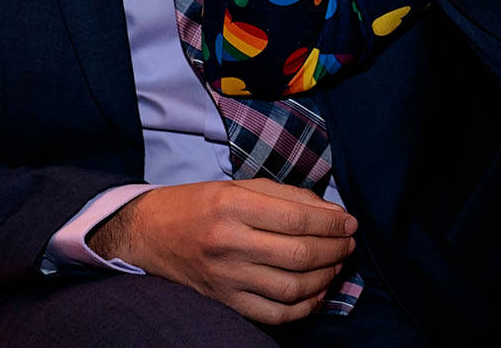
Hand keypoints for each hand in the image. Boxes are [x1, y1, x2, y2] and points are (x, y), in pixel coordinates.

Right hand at [86, 179, 357, 324]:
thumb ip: (289, 197)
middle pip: (299, 255)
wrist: (150, 233)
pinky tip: (316, 293)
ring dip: (325, 278)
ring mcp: (226, 278)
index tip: (350, 223)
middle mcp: (228, 243)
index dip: (332, 223)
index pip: (297, 219)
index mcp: (233, 206)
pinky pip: (274, 314)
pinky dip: (303, 307)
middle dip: (334, 250)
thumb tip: (334, 213)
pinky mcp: (224, 301)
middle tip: (348, 244)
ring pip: (291, 288)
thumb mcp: (240, 187)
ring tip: (335, 265)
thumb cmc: (200, 204)